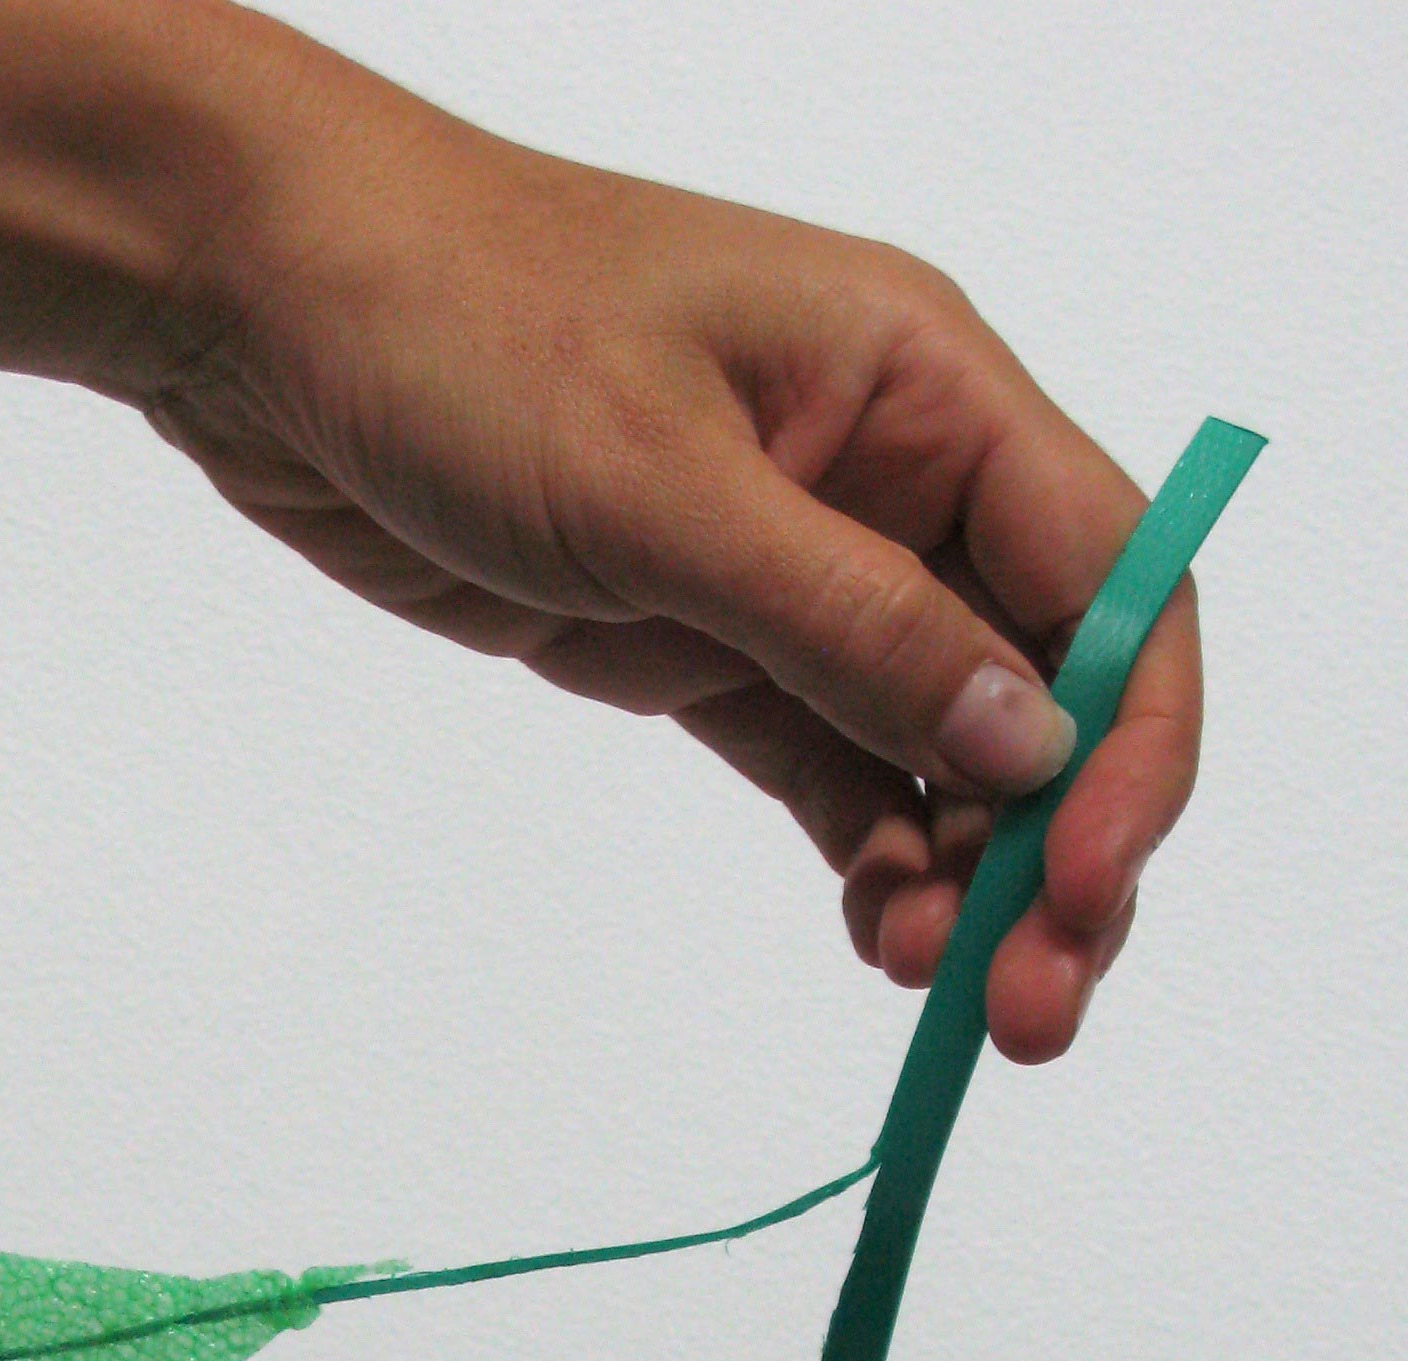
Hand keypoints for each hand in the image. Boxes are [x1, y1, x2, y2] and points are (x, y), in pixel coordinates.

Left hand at [146, 60, 1195, 1061]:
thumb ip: (852, 624)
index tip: (1092, 882)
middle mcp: (896, 479)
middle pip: (1050, 687)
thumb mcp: (665, 485)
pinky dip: (876, 861)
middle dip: (1060, 848)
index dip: (1132, 743)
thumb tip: (1029, 739)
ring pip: (948, 751)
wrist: (275, 309)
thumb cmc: (464, 322)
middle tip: (1027, 1005)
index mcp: (929, 386)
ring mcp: (806, 571)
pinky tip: (879, 939)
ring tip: (939, 996)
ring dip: (969, 877)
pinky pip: (839, 771)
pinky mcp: (711, 646)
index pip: (1115, 578)